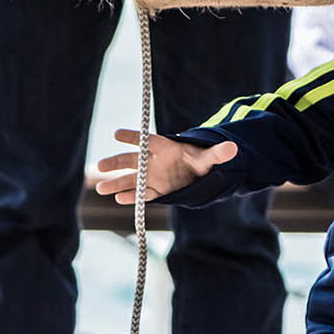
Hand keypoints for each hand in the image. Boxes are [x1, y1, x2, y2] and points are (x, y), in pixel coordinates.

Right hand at [94, 129, 237, 206]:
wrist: (198, 172)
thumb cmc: (201, 159)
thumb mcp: (209, 157)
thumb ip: (218, 153)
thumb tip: (233, 148)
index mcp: (165, 147)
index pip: (146, 141)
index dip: (132, 137)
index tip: (117, 134)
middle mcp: (154, 161)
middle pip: (131, 160)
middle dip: (116, 163)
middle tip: (100, 165)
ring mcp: (152, 176)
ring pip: (131, 179)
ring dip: (116, 183)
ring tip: (100, 188)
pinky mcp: (156, 190)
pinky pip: (141, 194)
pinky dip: (131, 197)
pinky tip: (119, 199)